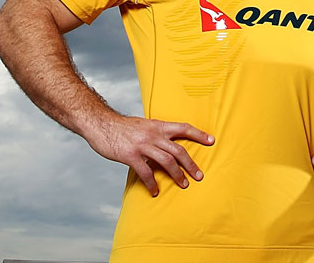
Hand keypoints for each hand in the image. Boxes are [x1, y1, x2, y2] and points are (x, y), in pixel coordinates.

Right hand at [87, 114, 214, 196]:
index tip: (212, 141)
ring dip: (177, 175)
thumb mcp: (144, 125)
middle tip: (199, 176)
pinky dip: (152, 183)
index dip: (199, 134)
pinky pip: (145, 172)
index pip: (183, 128)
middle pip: (178, 150)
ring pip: (166, 161)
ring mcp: (142, 145)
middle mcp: (153, 135)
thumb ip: (156, 132)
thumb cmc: (122, 126)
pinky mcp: (130, 156)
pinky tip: (155, 191)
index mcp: (158, 126)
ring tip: (184, 185)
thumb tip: (167, 142)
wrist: (101, 123)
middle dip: (191, 164)